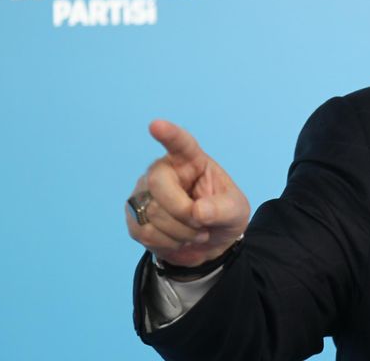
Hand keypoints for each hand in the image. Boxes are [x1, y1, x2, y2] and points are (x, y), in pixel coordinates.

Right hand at [125, 120, 250, 267]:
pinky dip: (167, 242)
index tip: (156, 125)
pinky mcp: (134, 215)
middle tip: (202, 223)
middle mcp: (163, 171)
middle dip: (182, 211)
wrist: (209, 244)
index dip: (169, 134)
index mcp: (191, 160)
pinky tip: (178, 239)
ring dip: (180, 232)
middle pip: (158, 184)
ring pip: (151, 212)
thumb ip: (223, 209)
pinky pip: (144, 231)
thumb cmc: (222, 216)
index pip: (180, 144)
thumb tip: (198, 211)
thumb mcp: (235, 211)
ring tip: (195, 232)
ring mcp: (144, 192)